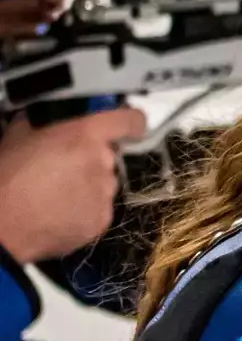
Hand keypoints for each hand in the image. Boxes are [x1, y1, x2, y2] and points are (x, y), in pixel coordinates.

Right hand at [0, 109, 145, 263]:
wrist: (2, 223)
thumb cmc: (6, 176)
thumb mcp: (21, 132)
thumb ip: (51, 122)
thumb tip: (61, 116)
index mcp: (85, 134)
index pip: (129, 120)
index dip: (130, 122)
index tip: (129, 127)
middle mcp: (102, 161)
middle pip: (109, 156)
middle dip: (91, 160)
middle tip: (63, 168)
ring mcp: (104, 192)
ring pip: (104, 183)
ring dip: (88, 186)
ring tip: (56, 193)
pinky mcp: (103, 219)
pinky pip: (99, 208)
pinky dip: (85, 210)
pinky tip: (59, 211)